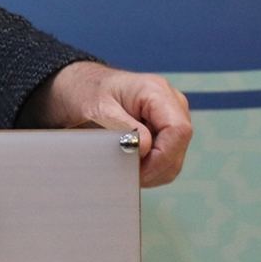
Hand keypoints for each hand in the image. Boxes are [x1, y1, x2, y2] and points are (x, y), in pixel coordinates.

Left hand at [18, 61, 192, 187]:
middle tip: (123, 173)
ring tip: (122, 166)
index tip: (137, 170)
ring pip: (174, 159)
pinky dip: (149, 169)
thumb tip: (144, 149)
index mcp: (157, 92)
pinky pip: (166, 160)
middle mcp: (172, 104)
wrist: (82, 89)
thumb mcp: (97, 109)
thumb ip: (121, 128)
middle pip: (178, 147)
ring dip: (151, 171)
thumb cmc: (87, 93)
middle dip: (153, 168)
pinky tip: (128, 163)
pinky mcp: (166, 133)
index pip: (178, 129)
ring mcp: (171, 119)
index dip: (162, 156)